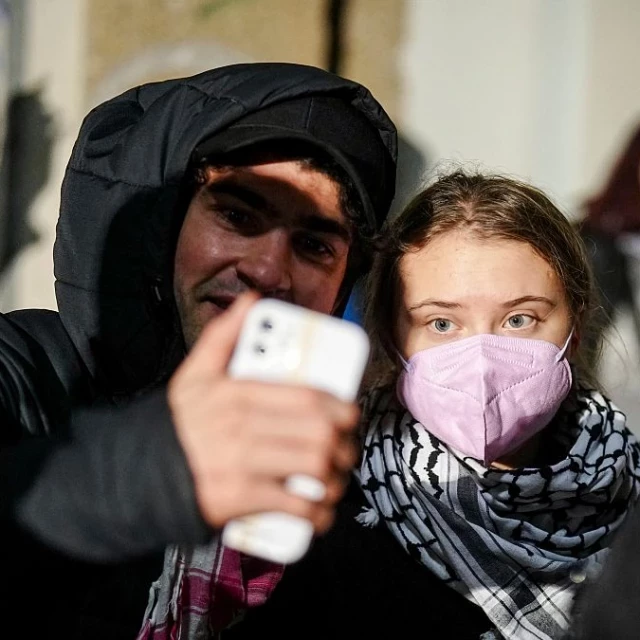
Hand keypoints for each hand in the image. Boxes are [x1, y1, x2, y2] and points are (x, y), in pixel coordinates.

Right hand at [168, 293, 359, 533]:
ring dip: (335, 478)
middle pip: (317, 433)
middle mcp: (241, 427)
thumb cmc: (179, 423)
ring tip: (334, 478)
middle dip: (343, 444)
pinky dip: (317, 513)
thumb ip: (223, 335)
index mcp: (237, 393)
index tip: (348, 414)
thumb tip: (250, 301)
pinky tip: (321, 511)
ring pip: (312, 468)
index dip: (338, 406)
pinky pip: (292, 507)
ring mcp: (240, 464)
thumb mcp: (195, 373)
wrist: (143, 470)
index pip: (305, 396)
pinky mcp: (238, 499)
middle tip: (344, 448)